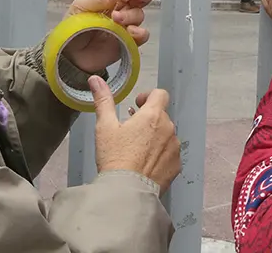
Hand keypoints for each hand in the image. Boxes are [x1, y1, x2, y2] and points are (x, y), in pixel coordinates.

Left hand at [63, 0, 152, 73]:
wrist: (70, 55)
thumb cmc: (73, 27)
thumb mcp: (80, 6)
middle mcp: (122, 9)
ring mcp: (126, 26)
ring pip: (140, 15)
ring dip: (131, 16)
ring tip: (116, 21)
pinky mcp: (128, 42)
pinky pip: (143, 35)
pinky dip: (141, 32)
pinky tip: (130, 32)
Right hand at [92, 77, 181, 192]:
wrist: (126, 191)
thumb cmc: (115, 157)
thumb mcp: (105, 126)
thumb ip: (103, 100)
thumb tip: (95, 79)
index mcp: (153, 115)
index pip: (160, 94)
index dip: (148, 97)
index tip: (136, 106)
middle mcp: (168, 128)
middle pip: (162, 116)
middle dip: (148, 120)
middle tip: (131, 131)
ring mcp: (175, 147)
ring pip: (166, 135)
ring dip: (155, 137)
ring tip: (136, 150)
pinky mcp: (176, 165)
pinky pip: (170, 154)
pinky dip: (160, 155)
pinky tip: (145, 164)